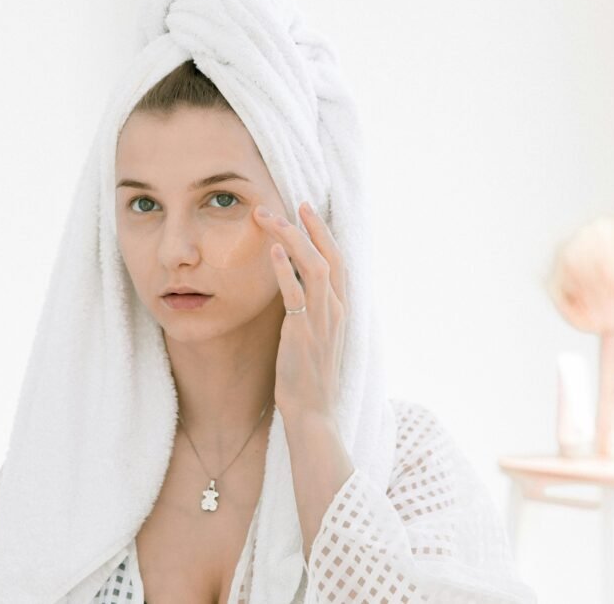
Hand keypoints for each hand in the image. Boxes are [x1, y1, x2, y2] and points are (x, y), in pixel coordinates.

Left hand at [253, 201, 348, 420]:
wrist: (313, 411)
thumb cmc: (309, 376)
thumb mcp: (315, 336)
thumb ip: (310, 309)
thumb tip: (293, 285)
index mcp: (341, 309)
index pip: (338, 260)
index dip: (324, 233)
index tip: (307, 211)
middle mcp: (337, 310)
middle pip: (330, 256)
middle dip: (312, 226)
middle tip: (295, 202)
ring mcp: (322, 320)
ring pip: (314, 267)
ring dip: (293, 239)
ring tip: (272, 218)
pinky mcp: (303, 332)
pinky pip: (295, 294)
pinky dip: (284, 270)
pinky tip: (272, 251)